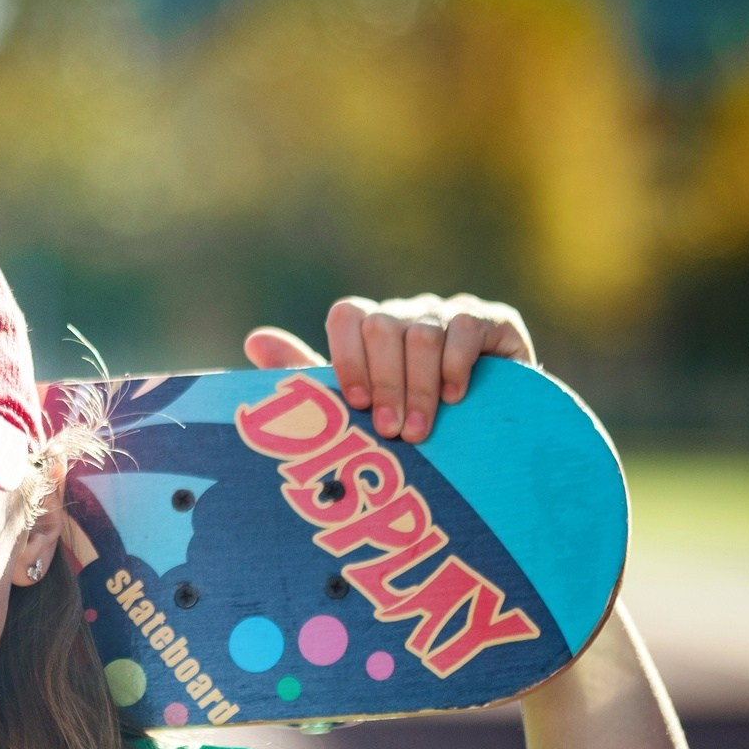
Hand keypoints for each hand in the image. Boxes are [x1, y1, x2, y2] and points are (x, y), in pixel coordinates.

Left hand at [244, 294, 534, 443]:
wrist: (487, 435)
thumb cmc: (411, 421)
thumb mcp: (361, 408)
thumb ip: (311, 377)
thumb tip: (255, 341)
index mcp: (372, 327)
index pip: (348, 316)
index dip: (347, 359)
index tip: (356, 405)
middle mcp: (408, 313)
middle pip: (383, 326)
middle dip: (385, 384)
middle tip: (391, 431)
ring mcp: (450, 312)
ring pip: (423, 333)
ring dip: (419, 387)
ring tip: (420, 432)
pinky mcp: (493, 320)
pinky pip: (466, 328)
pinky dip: (457, 366)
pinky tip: (456, 399)